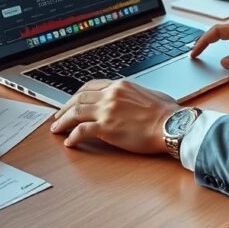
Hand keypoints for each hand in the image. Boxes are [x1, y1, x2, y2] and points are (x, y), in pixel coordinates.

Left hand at [50, 79, 181, 152]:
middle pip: (79, 98)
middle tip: (58, 117)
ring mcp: (107, 110)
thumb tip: (133, 101)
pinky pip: (82, 131)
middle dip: (65, 108)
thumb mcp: (149, 94)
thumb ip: (134, 95)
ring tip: (56, 129)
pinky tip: (69, 142)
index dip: (77, 95)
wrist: (172, 124)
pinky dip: (72, 136)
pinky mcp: (106, 127)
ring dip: (63, 121)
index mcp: (120, 85)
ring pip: (75, 113)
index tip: (72, 102)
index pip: (91, 86)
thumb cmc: (167, 112)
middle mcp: (111, 95)